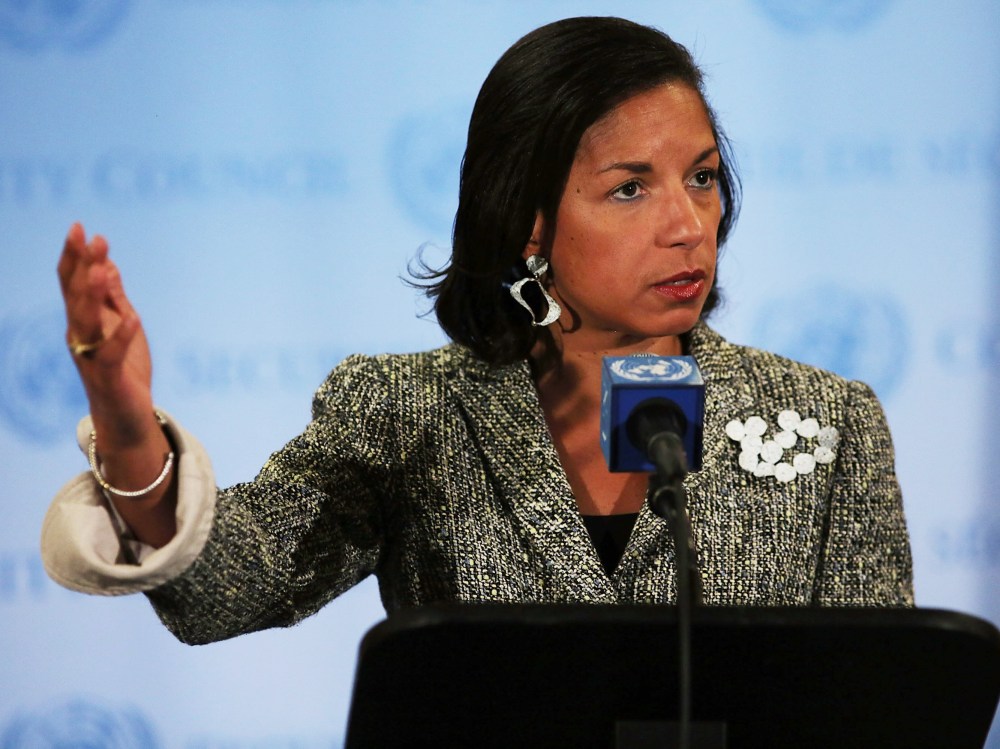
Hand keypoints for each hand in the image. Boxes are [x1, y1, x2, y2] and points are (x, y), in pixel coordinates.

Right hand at [57, 223, 155, 449]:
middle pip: (75, 295)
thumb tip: (106, 263)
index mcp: (83, 321)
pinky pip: (113, 355)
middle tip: (87, 235)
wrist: (126, 417)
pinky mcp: (110, 378)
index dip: (76, 256)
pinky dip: (122, 336)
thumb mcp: (122, 326)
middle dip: (81, 265)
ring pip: (87, 322)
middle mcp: (81, 336)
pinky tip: (132, 318)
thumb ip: (113, 298)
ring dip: (93, 294)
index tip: (81, 227)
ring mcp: (92, 357)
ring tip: (101, 267)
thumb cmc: (124, 369)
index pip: (74, 283)